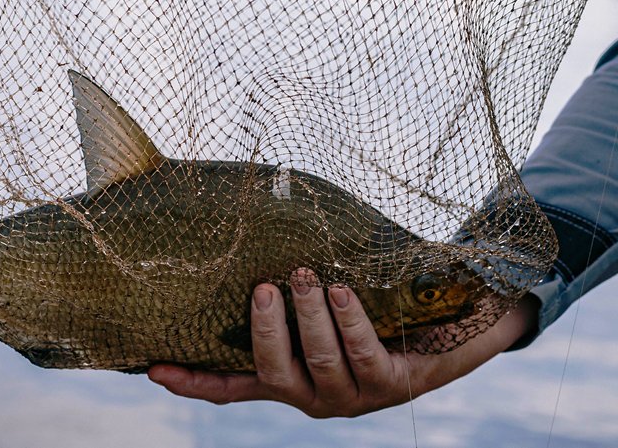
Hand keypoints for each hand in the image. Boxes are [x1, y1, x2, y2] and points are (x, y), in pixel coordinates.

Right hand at [148, 277, 538, 417]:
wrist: (461, 316)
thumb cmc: (382, 301)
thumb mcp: (332, 295)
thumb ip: (295, 279)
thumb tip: (248, 221)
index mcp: (295, 377)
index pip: (236, 386)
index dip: (196, 380)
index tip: (155, 367)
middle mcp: (318, 394)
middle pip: (273, 372)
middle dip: (266, 329)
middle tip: (266, 286)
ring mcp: (355, 395)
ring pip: (317, 361)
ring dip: (309, 316)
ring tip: (307, 275)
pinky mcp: (394, 386)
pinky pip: (362, 354)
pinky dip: (349, 321)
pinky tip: (343, 291)